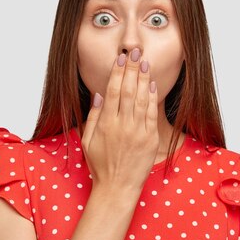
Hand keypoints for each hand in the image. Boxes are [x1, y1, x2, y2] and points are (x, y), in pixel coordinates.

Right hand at [81, 48, 158, 197]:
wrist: (118, 188)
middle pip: (129, 90)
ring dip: (143, 78)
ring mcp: (138, 132)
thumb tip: (99, 94)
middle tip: (135, 52)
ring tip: (144, 62)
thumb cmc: (100, 165)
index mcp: (106, 124)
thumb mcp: (87, 141)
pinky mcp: (150, 139)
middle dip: (132, 69)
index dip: (118, 72)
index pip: (113, 91)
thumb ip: (93, 116)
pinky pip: (152, 113)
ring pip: (142, 99)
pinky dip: (152, 97)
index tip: (121, 58)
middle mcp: (123, 125)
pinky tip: (151, 84)